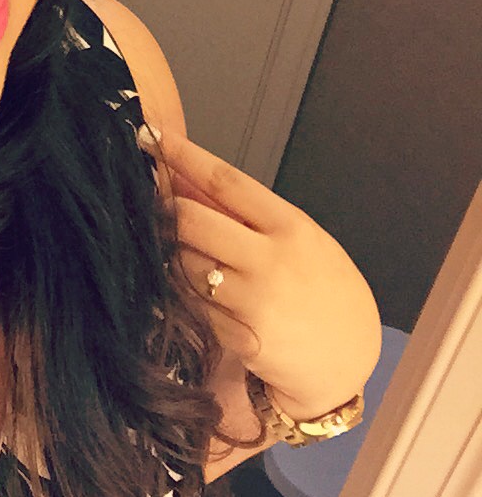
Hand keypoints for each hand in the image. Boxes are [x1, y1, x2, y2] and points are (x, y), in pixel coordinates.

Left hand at [155, 131, 381, 415]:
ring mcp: (255, 300)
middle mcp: (272, 259)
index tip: (148, 137)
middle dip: (165, 214)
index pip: (224, 180)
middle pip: (191, 220)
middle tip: (155, 213)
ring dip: (176, 260)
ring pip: (183, 264)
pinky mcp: (241, 337)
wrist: (348, 360)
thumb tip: (183, 177)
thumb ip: (242, 213)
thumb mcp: (295, 239)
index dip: (180, 155)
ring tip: (198, 265)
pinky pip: (192, 306)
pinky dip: (188, 298)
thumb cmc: (320, 289)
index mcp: (289, 225)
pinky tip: (205, 300)